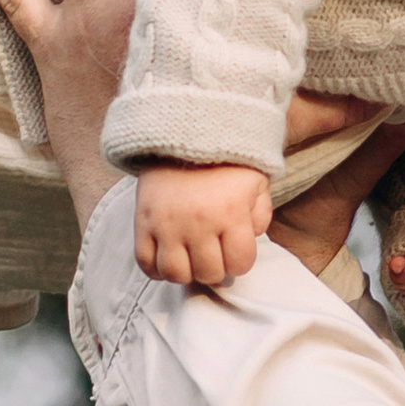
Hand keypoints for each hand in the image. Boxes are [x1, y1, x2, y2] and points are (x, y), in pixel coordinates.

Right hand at [135, 160, 273, 287]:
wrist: (183, 132)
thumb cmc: (225, 162)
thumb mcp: (255, 183)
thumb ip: (261, 215)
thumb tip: (251, 239)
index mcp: (230, 213)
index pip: (240, 263)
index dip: (241, 261)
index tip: (236, 251)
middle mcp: (198, 222)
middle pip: (208, 273)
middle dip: (216, 269)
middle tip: (214, 255)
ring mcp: (167, 224)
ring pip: (175, 274)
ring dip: (187, 272)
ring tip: (191, 258)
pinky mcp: (143, 222)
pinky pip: (144, 262)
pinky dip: (157, 269)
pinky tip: (168, 258)